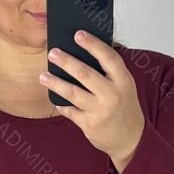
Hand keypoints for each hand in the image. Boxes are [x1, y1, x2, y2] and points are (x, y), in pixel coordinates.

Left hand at [39, 32, 144, 172]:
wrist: (130, 138)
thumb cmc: (124, 105)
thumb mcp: (124, 85)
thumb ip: (109, 71)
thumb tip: (83, 51)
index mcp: (123, 81)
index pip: (108, 57)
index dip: (93, 44)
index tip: (78, 34)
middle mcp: (112, 95)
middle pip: (85, 74)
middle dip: (67, 62)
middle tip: (53, 53)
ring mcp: (100, 111)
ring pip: (73, 93)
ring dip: (56, 83)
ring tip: (43, 76)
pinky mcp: (89, 125)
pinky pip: (70, 111)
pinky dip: (61, 104)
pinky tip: (55, 98)